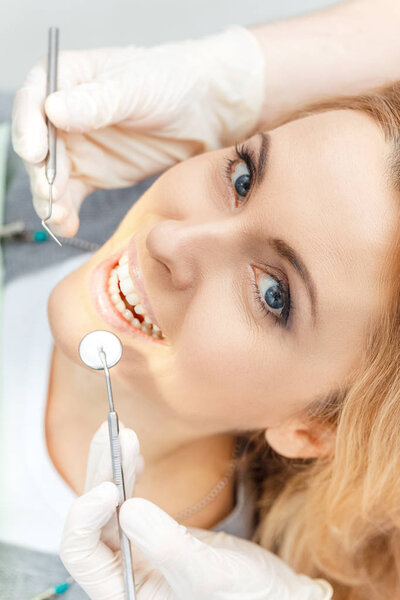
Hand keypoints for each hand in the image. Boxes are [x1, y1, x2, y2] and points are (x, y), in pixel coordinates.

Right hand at [11, 27, 264, 236]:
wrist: (204, 112)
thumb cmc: (172, 83)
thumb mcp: (137, 88)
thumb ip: (96, 102)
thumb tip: (53, 111)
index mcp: (68, 79)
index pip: (34, 101)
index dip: (29, 128)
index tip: (35, 153)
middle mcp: (64, 114)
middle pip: (38, 145)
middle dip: (41, 172)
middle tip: (51, 194)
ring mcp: (77, 147)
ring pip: (50, 176)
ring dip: (50, 198)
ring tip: (59, 217)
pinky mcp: (93, 174)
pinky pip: (70, 196)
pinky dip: (66, 211)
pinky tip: (67, 225)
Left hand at [60, 424, 332, 599]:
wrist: (271, 593)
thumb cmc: (244, 597)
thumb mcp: (206, 575)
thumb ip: (167, 547)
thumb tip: (127, 509)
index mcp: (123, 591)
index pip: (82, 553)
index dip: (86, 517)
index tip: (110, 488)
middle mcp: (123, 571)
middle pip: (93, 519)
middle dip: (101, 475)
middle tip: (114, 437)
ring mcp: (137, 549)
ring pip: (110, 504)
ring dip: (114, 466)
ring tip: (122, 432)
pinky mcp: (155, 531)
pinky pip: (130, 498)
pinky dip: (130, 472)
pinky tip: (134, 454)